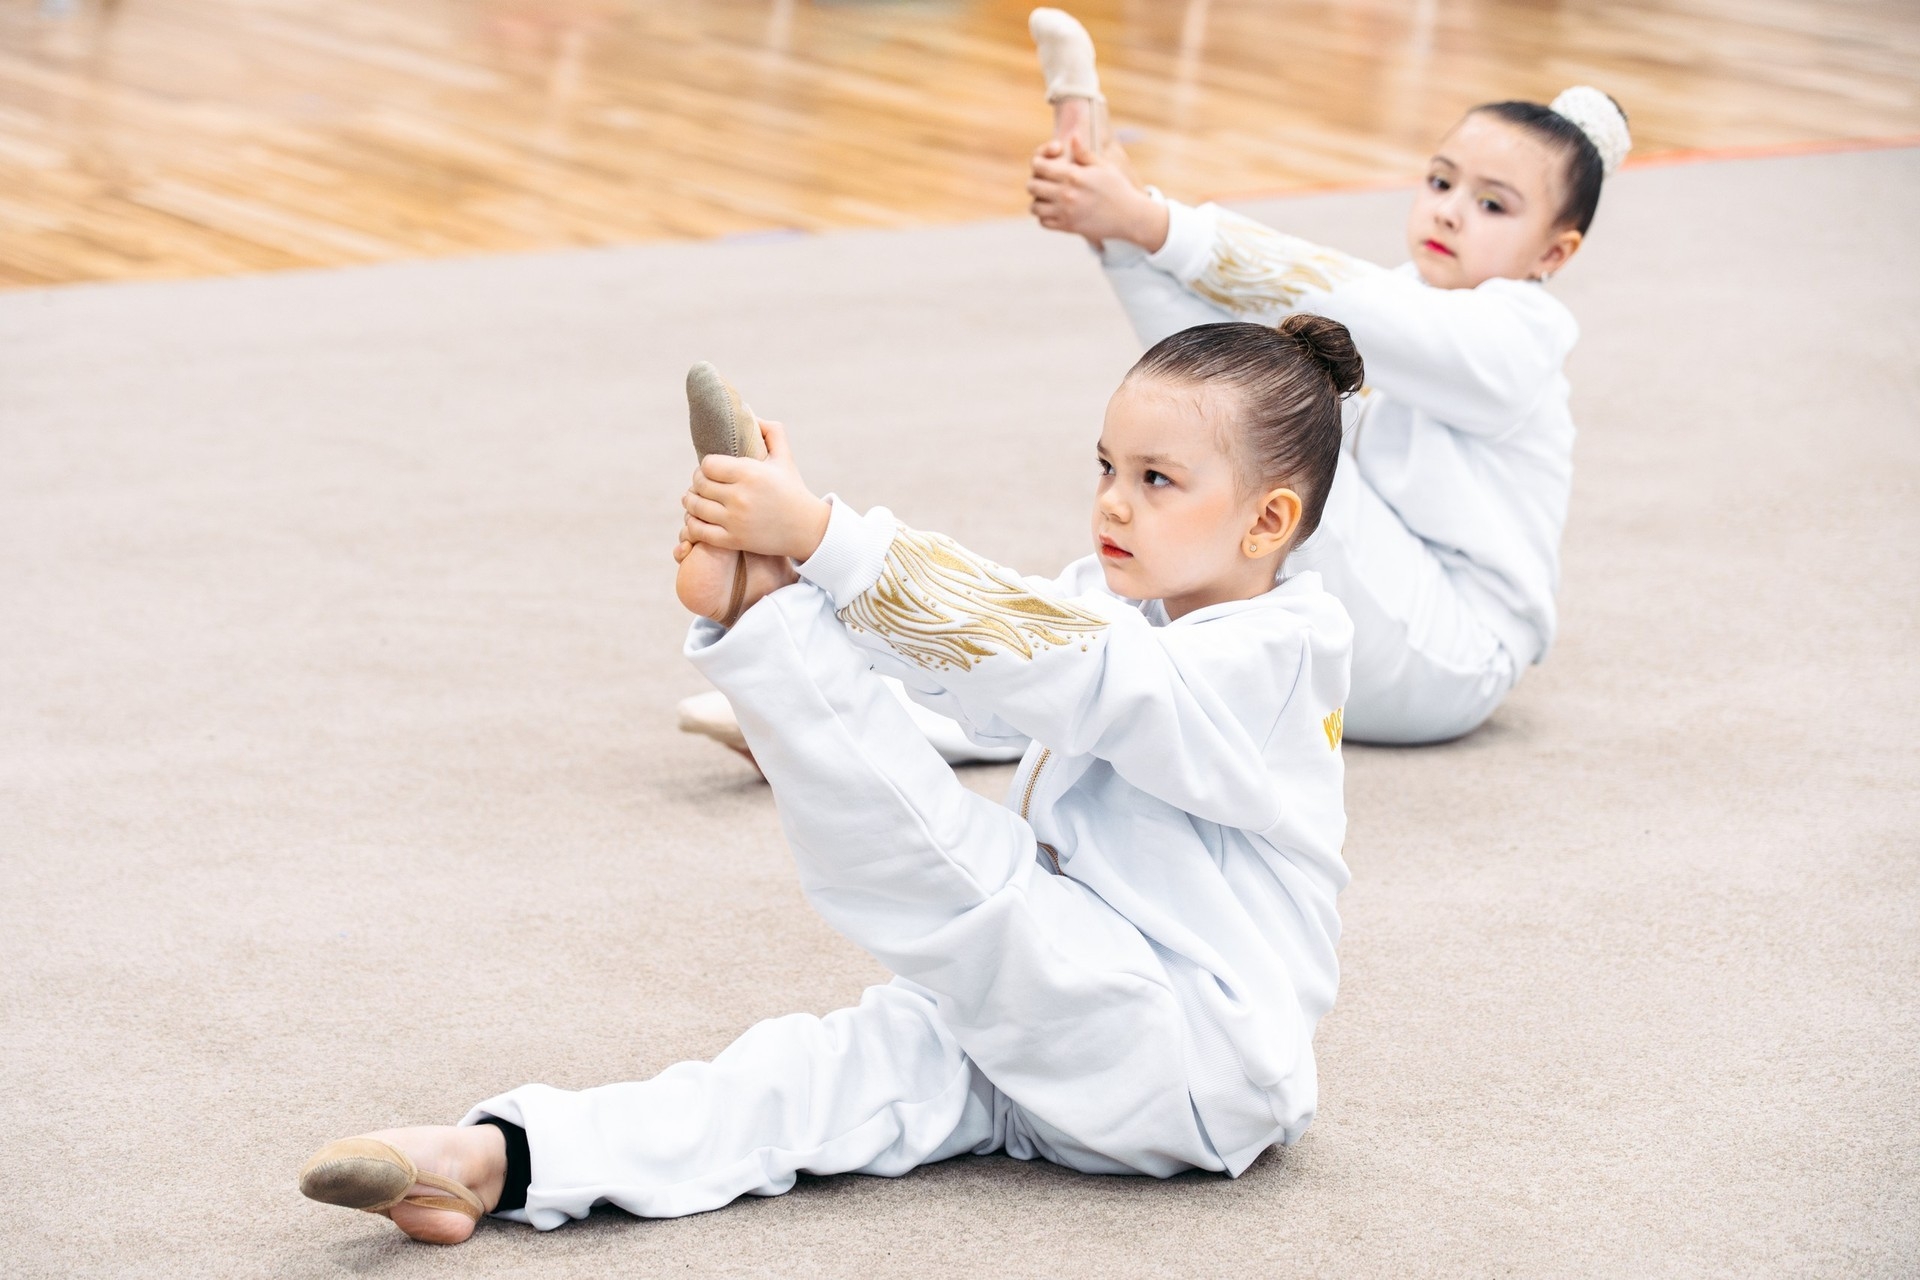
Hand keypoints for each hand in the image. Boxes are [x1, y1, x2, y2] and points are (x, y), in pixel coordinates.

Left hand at [680, 419, 831, 561]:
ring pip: (695, 507)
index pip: (707, 464)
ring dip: (691, 502)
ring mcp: (736, 520)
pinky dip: (692, 524)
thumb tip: (750, 413)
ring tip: (695, 500)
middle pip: (699, 484)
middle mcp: (740, 496)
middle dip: (698, 483)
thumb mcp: (785, 457)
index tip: (711, 470)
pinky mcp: (734, 540)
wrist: (807, 528)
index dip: (705, 466)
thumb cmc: (792, 489)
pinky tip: (697, 519)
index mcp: (750, 473)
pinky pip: (699, 531)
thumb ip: (771, 431)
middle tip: (703, 485)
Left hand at [1027, 135, 1168, 250]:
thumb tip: (1073, 136)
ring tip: (1048, 196)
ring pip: (1034, 206)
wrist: (1130, 216)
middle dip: (1035, 180)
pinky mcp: (1068, 227)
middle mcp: (1066, 194)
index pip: (1039, 166)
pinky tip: (1054, 209)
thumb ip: (1084, 153)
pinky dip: (1044, 216)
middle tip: (1044, 181)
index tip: (1045, 164)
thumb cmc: (1118, 188)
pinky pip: (1043, 222)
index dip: (1038, 162)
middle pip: (1031, 185)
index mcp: (1073, 175)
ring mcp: (1066, 212)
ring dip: (1038, 200)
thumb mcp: (1103, 166)